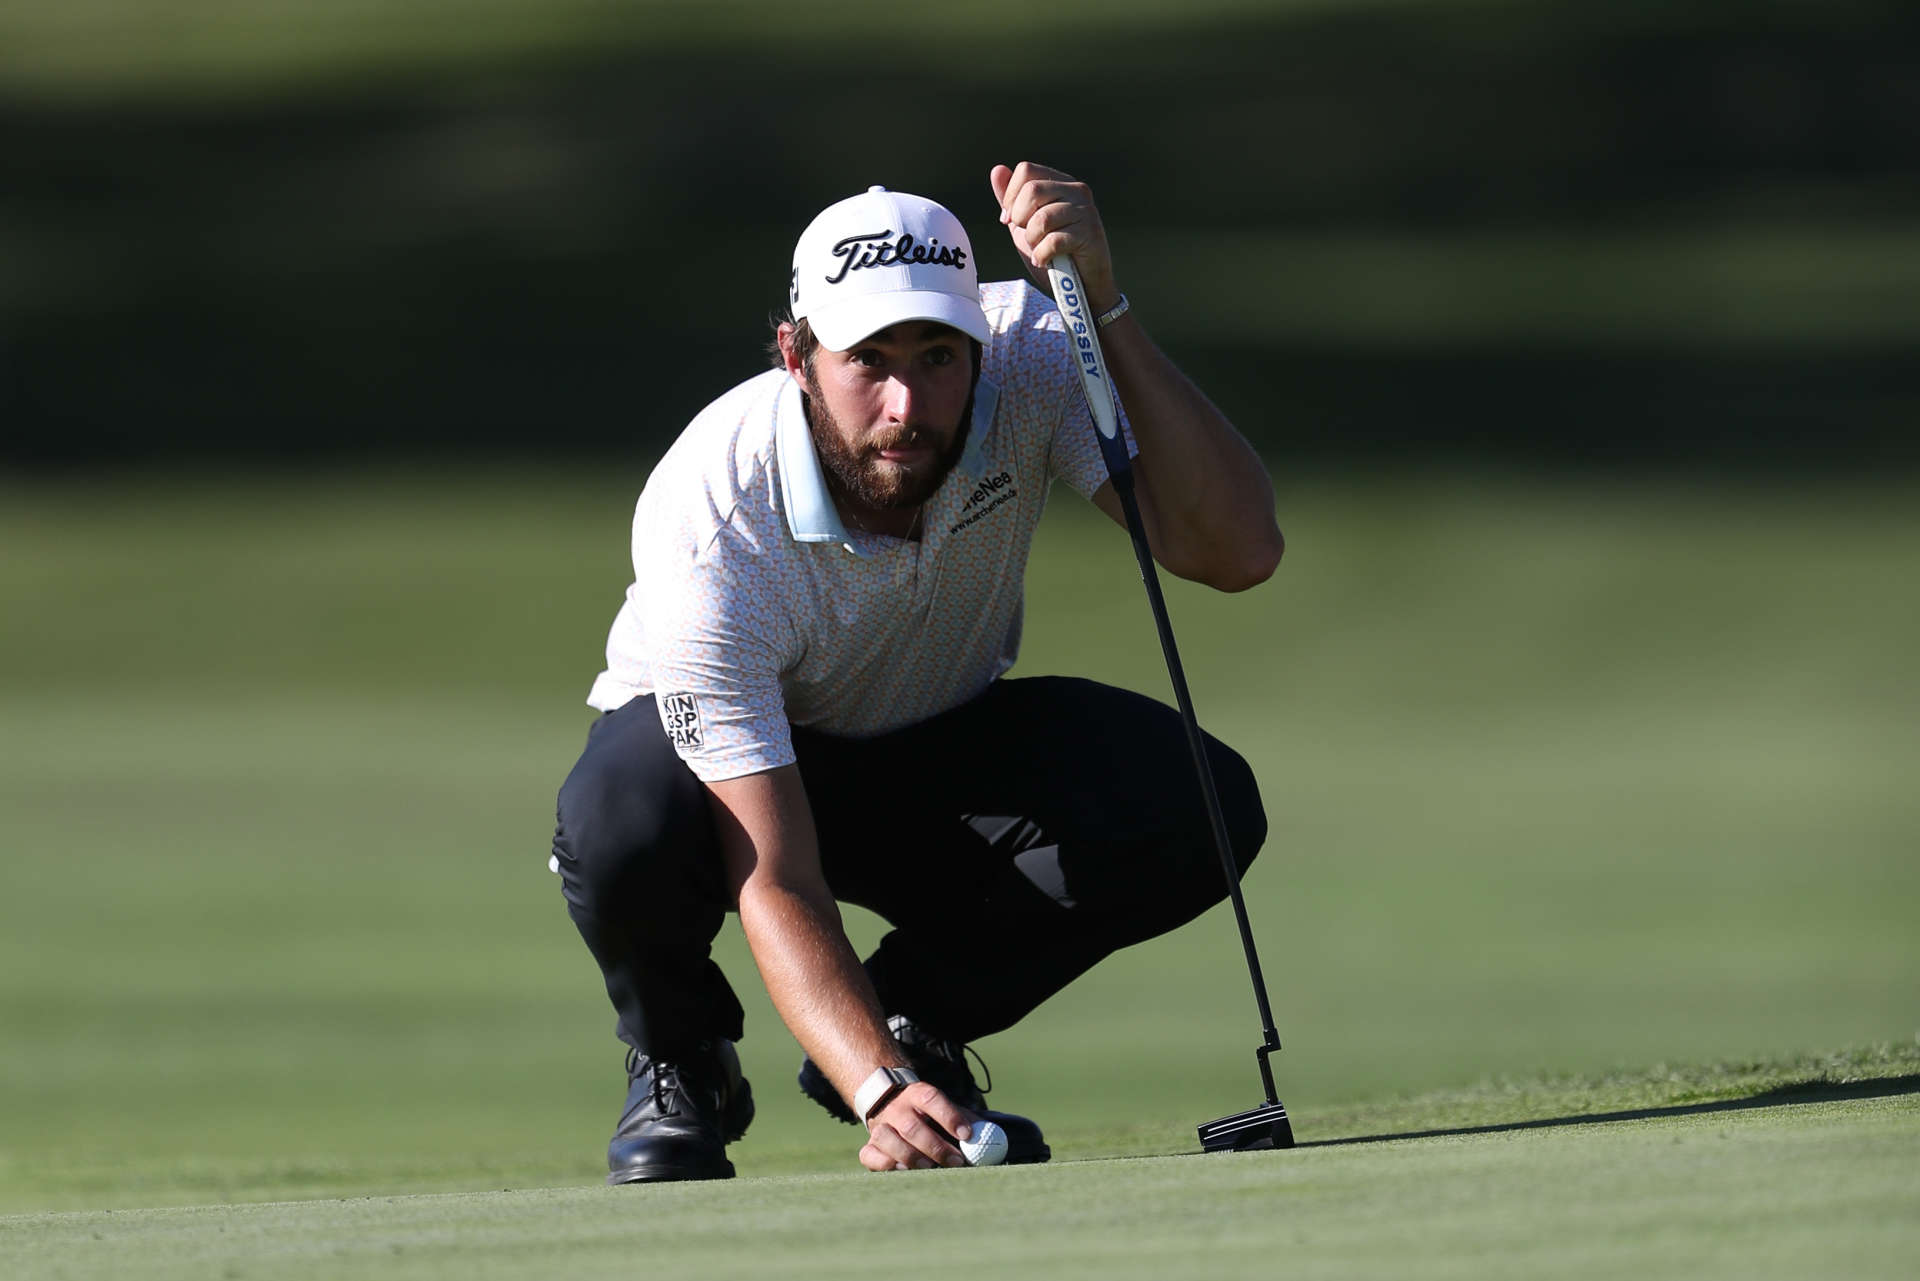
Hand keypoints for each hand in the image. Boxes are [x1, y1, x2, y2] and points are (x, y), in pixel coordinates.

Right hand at [858, 1081, 978, 1171]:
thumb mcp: (945, 1108)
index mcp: (918, 1095)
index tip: (967, 1134)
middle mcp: (897, 1109)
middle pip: (912, 1126)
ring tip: (929, 1167)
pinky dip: (884, 1164)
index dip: (950, 1116)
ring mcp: (880, 1126)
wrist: (890, 1102)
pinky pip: (869, 1155)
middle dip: (936, 1147)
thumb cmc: (927, 1113)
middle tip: (956, 1162)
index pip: (932, 1099)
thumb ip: (967, 1119)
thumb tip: (992, 1134)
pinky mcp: (869, 1146)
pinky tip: (903, 1169)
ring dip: (909, 1155)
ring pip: (886, 1138)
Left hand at [988, 162, 1118, 312]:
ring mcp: (1085, 211)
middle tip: (1029, 236)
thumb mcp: (1024, 225)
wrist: (1080, 284)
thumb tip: (998, 170)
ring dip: (1033, 241)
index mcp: (1060, 183)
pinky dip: (1042, 255)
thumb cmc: (1053, 253)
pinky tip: (1046, 261)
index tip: (1010, 220)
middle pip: (1032, 190)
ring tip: (1040, 250)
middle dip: (1020, 219)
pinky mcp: (1090, 233)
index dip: (1010, 197)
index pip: (1026, 170)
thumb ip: (1011, 199)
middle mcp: (1076, 190)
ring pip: (1042, 218)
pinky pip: (1053, 240)